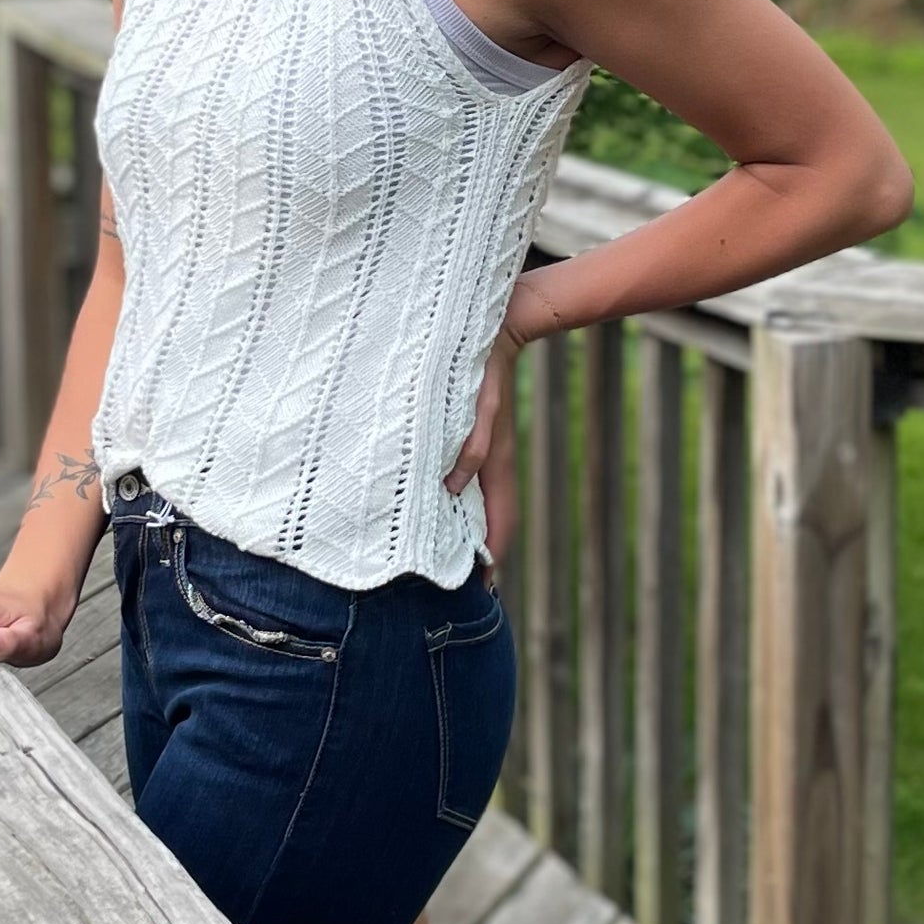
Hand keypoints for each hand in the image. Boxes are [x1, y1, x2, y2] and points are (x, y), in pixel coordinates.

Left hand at [444, 309, 528, 570]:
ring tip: (429, 553)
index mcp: (497, 463)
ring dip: (457, 526)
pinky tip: (423, 502)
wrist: (490, 331)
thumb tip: (453, 490)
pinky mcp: (462, 436)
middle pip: (485, 519)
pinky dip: (446, 499)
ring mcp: (476, 451)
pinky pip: (458, 478)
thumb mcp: (476, 407)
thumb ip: (470, 449)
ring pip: (470, 500)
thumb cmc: (482, 369)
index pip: (501, 526)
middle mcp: (488, 464)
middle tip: (444, 582)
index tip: (478, 591)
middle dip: (470, 551)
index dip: (491, 561)